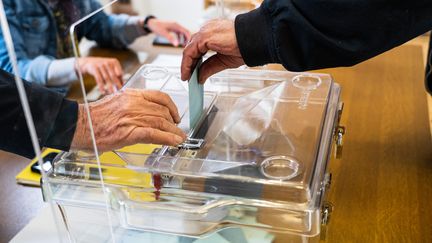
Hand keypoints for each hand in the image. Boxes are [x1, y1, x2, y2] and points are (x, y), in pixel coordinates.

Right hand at [71, 89, 186, 151]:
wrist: (80, 125)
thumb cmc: (96, 116)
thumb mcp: (117, 102)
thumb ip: (133, 105)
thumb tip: (148, 113)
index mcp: (131, 95)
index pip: (159, 97)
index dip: (171, 107)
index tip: (174, 114)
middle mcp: (135, 104)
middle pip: (163, 111)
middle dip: (173, 122)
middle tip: (177, 129)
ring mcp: (133, 118)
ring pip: (161, 122)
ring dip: (174, 132)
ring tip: (179, 137)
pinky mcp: (130, 132)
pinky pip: (155, 134)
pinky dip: (168, 138)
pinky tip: (174, 142)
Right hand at [76, 57, 122, 93]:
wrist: (89, 62)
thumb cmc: (104, 67)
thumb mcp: (111, 68)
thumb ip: (117, 74)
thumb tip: (123, 84)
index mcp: (114, 62)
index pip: (120, 73)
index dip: (121, 81)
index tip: (122, 88)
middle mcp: (108, 62)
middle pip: (113, 76)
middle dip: (117, 85)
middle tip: (119, 92)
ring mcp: (100, 65)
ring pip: (106, 78)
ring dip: (109, 87)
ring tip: (112, 93)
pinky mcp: (94, 69)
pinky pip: (99, 79)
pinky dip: (101, 87)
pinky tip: (103, 92)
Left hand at [146, 18, 190, 46]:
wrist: (151, 23)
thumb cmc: (156, 27)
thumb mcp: (163, 33)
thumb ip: (170, 38)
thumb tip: (177, 44)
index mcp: (176, 25)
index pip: (186, 31)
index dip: (189, 38)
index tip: (189, 45)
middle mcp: (176, 25)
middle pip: (186, 32)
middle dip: (187, 39)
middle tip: (187, 47)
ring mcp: (175, 27)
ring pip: (183, 33)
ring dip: (184, 39)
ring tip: (184, 46)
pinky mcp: (172, 29)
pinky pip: (179, 33)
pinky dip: (180, 38)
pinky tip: (179, 43)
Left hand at [181, 19, 244, 82]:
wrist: (253, 41)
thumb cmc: (244, 47)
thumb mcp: (223, 61)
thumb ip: (209, 67)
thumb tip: (200, 77)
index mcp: (213, 33)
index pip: (198, 46)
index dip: (193, 60)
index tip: (191, 72)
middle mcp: (207, 30)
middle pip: (192, 48)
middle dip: (189, 63)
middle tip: (188, 76)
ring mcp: (205, 32)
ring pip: (189, 50)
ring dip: (186, 65)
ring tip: (186, 77)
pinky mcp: (204, 37)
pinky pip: (190, 52)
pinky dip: (187, 64)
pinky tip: (187, 73)